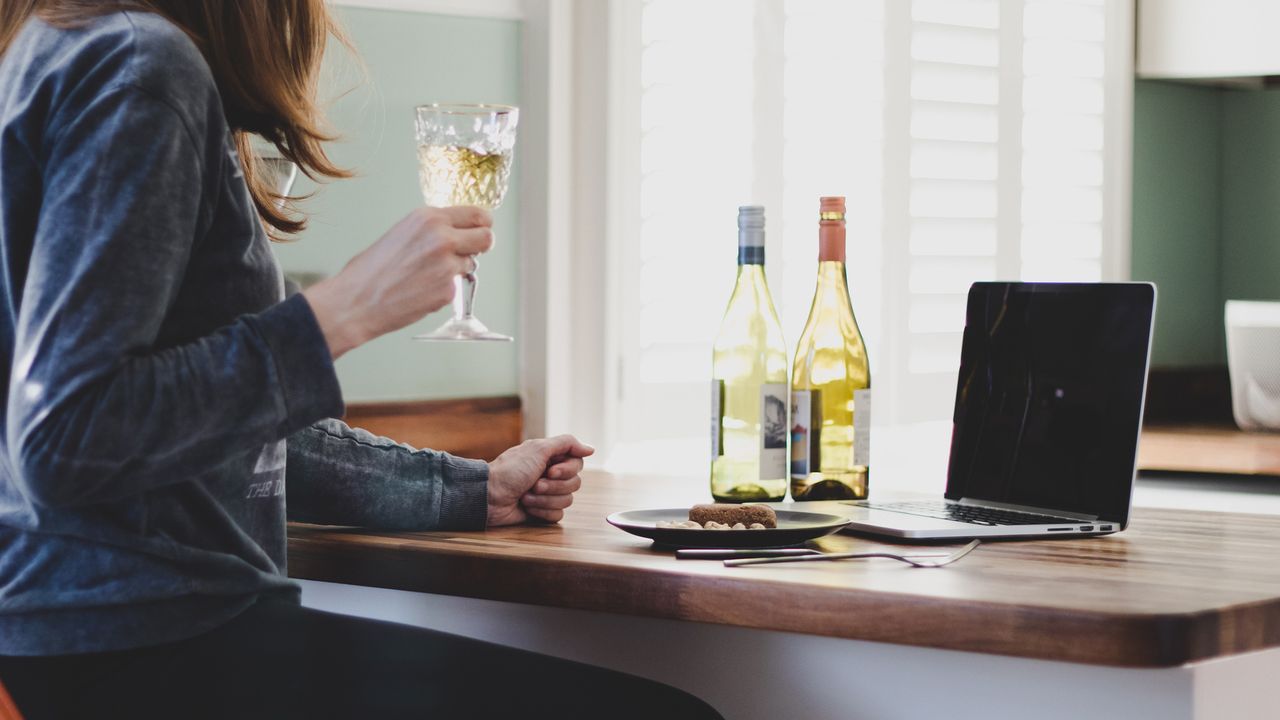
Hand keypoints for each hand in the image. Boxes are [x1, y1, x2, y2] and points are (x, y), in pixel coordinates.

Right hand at [302, 206, 493, 357]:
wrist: (356, 301)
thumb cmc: (371, 270)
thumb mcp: (403, 233)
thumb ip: (432, 230)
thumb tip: (456, 234)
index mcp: (429, 218)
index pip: (477, 214)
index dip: (481, 225)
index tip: (479, 231)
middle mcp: (443, 238)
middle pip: (487, 238)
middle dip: (480, 246)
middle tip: (467, 253)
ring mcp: (447, 266)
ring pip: (472, 264)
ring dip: (457, 270)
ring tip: (427, 275)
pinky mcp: (448, 291)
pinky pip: (457, 287)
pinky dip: (444, 290)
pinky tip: (421, 291)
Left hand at [487, 435, 594, 525]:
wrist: (490, 497)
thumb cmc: (510, 471)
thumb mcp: (538, 449)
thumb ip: (566, 444)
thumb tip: (590, 449)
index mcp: (551, 458)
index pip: (577, 464)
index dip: (567, 470)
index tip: (549, 470)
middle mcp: (551, 475)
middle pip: (576, 483)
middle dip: (554, 486)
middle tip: (534, 484)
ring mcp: (547, 494)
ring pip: (567, 501)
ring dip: (544, 499)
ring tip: (526, 496)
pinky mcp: (542, 512)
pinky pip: (558, 515)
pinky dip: (541, 512)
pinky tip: (527, 508)